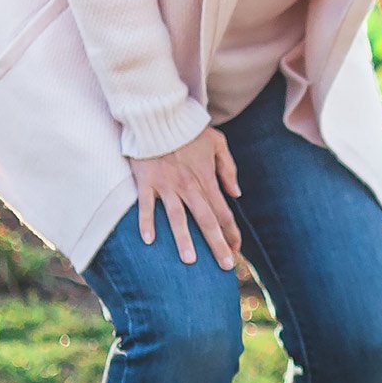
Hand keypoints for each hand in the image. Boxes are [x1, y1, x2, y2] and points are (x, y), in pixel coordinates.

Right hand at [128, 127, 240, 269]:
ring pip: (177, 217)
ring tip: (190, 261)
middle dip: (217, 244)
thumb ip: (228, 169)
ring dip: (184, 240)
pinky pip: (145, 206)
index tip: (236, 250)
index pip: (223, 212)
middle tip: (225, 266)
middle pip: (206, 220)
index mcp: (207, 178)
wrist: (160, 116)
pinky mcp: (146, 182)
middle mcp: (189, 186)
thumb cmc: (189, 130)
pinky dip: (146, 222)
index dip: (231, 232)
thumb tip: (236, 193)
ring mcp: (166, 185)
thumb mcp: (218, 144)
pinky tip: (150, 241)